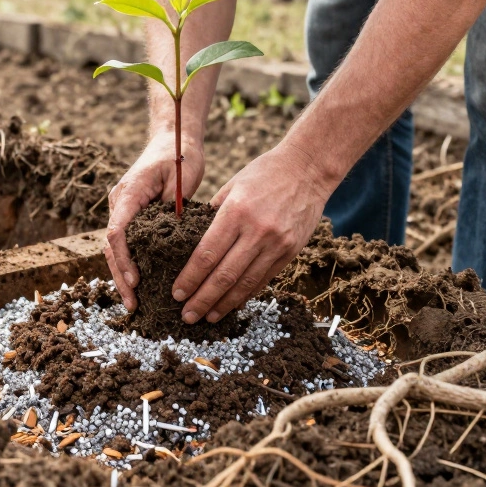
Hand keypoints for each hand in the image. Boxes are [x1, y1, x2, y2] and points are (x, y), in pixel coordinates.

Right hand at [104, 132, 205, 310]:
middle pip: (112, 246)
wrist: (173, 139)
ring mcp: (123, 210)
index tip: (135, 281)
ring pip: (115, 248)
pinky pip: (125, 244)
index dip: (124, 259)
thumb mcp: (181, 176)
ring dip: (121, 275)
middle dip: (120, 277)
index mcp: (128, 193)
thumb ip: (173, 203)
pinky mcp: (132, 216)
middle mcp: (119, 203)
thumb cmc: (179, 155)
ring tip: (132, 302)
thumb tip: (172, 230)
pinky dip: (128, 264)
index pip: (117, 232)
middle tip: (132, 304)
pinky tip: (137, 285)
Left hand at [173, 143, 331, 322]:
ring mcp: (277, 243)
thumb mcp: (233, 185)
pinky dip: (246, 294)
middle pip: (224, 275)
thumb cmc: (264, 173)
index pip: (207, 254)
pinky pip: (264, 278)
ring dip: (224, 304)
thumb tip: (192, 240)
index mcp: (236, 212)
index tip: (177, 293)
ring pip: (245, 283)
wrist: (309, 169)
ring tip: (208, 317)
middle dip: (202, 299)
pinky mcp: (290, 251)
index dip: (190, 278)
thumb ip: (214, 214)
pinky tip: (232, 303)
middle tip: (187, 316)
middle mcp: (257, 231)